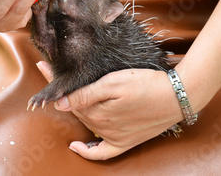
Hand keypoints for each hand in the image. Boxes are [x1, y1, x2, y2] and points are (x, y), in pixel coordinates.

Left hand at [36, 61, 184, 159]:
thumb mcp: (113, 83)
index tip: (42, 66)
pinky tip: (77, 146)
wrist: (178, 96)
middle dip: (60, 91)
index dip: (54, 82)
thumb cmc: (146, 83)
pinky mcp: (126, 142)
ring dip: (73, 110)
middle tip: (47, 71)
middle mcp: (102, 127)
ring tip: (62, 94)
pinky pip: (103, 152)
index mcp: (97, 112)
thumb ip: (85, 95)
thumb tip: (59, 104)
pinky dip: (88, 151)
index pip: (68, 97)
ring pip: (86, 122)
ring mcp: (114, 136)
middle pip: (75, 109)